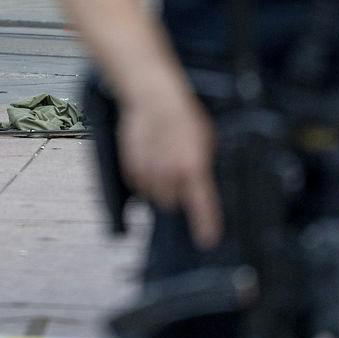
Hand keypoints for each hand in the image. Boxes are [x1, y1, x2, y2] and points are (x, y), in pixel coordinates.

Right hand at [118, 90, 221, 248]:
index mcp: (194, 169)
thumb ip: (202, 165)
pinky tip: (149, 157)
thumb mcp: (205, 140)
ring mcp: (148, 173)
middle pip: (172, 203)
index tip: (207, 240)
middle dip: (175, 194)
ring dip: (159, 186)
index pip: (202, 207)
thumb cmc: (183, 114)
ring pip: (154, 195)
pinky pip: (138, 184)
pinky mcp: (131, 167)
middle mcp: (170, 176)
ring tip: (162, 162)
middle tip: (178, 175)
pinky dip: (144, 177)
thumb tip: (200, 180)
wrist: (153, 97)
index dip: (205, 226)